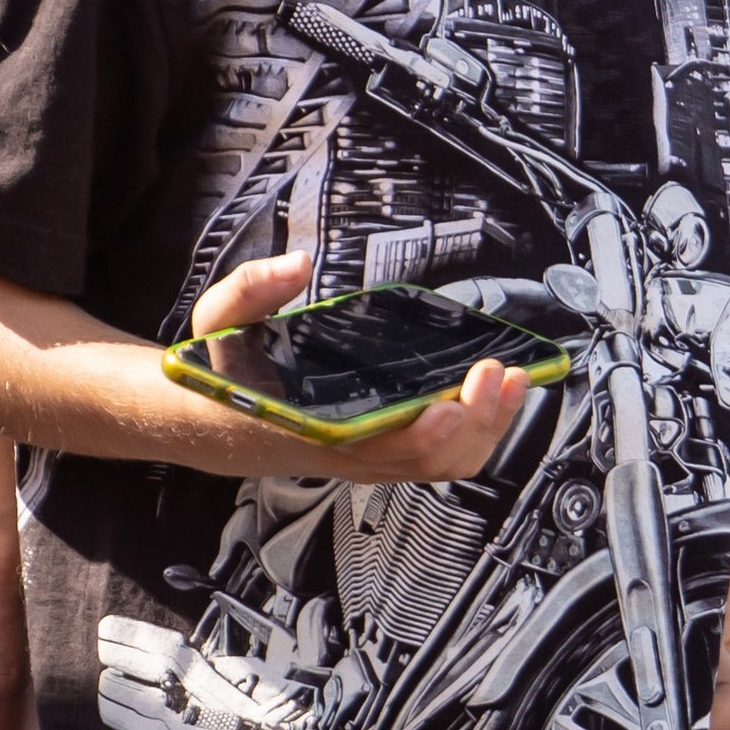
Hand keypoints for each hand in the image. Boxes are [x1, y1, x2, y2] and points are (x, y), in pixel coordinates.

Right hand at [188, 253, 532, 485]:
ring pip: (441, 464)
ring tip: (516, 384)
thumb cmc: (222, 378)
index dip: (424, 431)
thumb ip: (251, 290)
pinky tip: (493, 396)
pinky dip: (474, 430)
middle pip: (429, 460)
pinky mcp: (380, 450)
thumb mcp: (219, 322)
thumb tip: (296, 265)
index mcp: (313, 428)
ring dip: (486, 429)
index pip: (379, 447)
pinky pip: (438, 455)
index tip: (454, 399)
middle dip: (476, 421)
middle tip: (500, 373)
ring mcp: (368, 456)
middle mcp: (348, 452)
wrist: (214, 423)